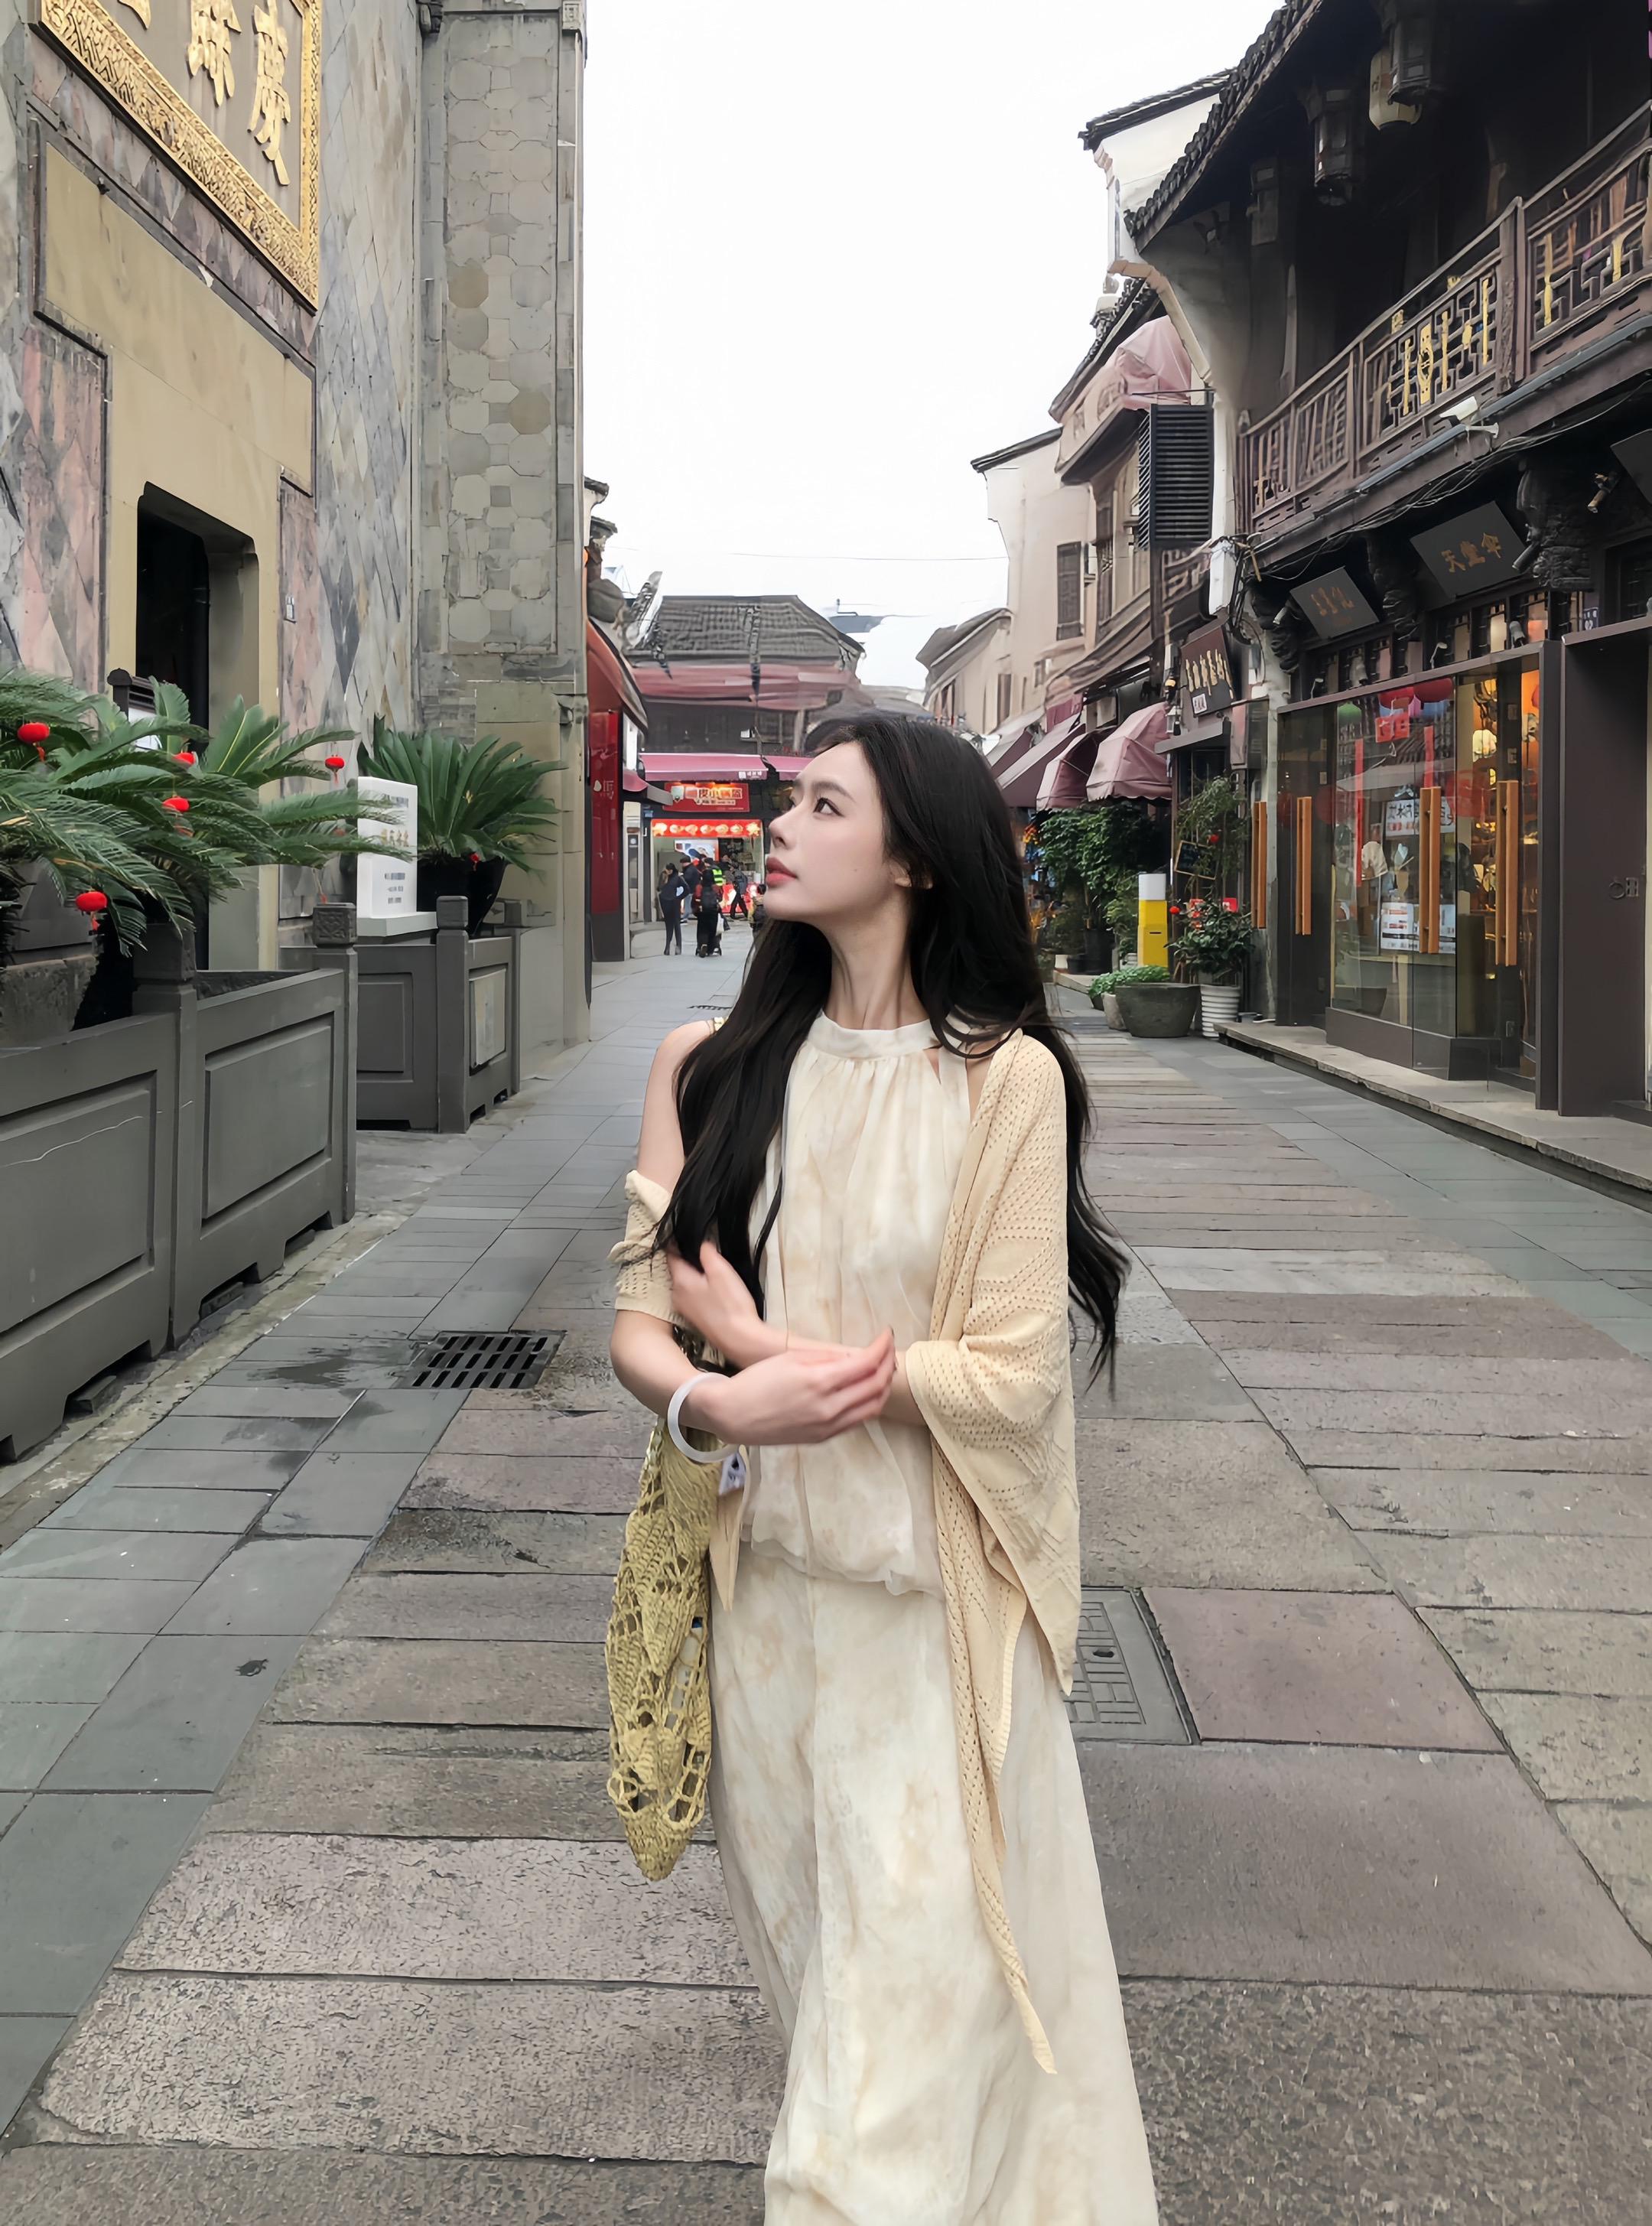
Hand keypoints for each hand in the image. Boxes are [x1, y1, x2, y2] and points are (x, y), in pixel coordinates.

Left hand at [669, 1240, 782, 1368]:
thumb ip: (708, 1254)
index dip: (676, 1242)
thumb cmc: (731, 1304)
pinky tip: (712, 1289)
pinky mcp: (694, 1318)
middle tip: (702, 1250)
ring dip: (693, 1275)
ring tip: (709, 1269)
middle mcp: (676, 1295)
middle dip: (687, 1260)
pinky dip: (698, 1289)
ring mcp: (684, 1309)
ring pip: (684, 1284)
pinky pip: (691, 1296)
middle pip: (677, 1270)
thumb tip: (701, 1243)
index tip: (684, 1233)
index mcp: (680, 1281)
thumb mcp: (721, 1271)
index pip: (671, 1255)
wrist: (739, 1339)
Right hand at [687, 1331, 895, 1446]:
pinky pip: (858, 1420)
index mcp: (820, 1382)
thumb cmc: (757, 1381)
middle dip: (888, 1363)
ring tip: (883, 1368)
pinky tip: (866, 1390)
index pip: (867, 1363)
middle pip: (876, 1386)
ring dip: (883, 1386)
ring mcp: (828, 1427)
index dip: (882, 1346)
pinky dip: (869, 1403)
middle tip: (888, 1348)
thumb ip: (828, 1358)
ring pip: (873, 1407)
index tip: (886, 1334)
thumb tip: (857, 1356)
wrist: (732, 1416)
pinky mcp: (824, 1438)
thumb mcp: (791, 1358)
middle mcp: (830, 1408)